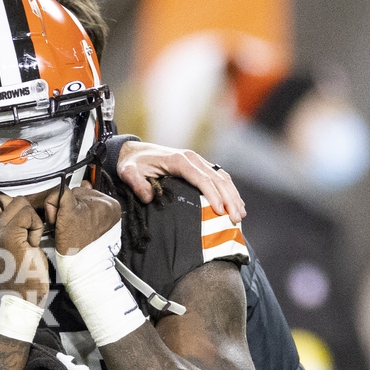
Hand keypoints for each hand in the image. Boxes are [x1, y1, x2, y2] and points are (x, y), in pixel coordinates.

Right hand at [0, 195, 49, 305]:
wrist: (24, 299)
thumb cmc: (24, 278)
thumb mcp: (13, 249)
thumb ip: (10, 229)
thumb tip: (21, 207)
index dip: (12, 206)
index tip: (24, 222)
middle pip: (5, 198)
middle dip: (23, 210)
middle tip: (28, 232)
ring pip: (18, 203)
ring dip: (31, 219)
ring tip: (31, 240)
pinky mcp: (8, 236)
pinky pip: (27, 214)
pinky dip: (36, 226)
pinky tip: (34, 243)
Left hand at [46, 183, 121, 255]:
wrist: (86, 266)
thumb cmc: (89, 248)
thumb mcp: (96, 223)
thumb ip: (91, 202)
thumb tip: (85, 184)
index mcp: (112, 206)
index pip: (90, 192)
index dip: (79, 206)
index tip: (78, 220)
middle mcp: (102, 202)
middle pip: (78, 192)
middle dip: (69, 207)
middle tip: (70, 225)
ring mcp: (87, 205)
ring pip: (67, 194)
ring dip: (60, 209)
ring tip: (65, 226)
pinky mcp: (72, 210)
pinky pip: (59, 194)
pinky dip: (52, 204)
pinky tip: (55, 220)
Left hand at [116, 140, 245, 222]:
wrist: (133, 152)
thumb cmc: (132, 164)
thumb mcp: (128, 172)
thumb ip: (136, 184)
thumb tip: (148, 197)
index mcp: (179, 161)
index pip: (201, 178)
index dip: (212, 195)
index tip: (220, 211)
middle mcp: (192, 158)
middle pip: (216, 179)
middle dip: (229, 199)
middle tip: (236, 218)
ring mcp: (197, 161)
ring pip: (221, 177)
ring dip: (233, 195)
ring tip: (241, 214)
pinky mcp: (198, 166)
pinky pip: (218, 177)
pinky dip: (229, 190)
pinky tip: (235, 203)